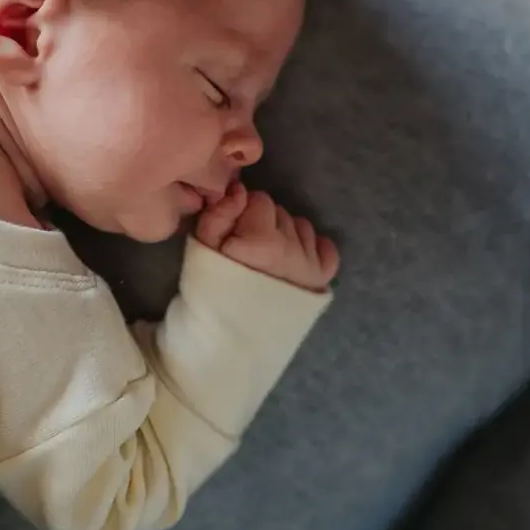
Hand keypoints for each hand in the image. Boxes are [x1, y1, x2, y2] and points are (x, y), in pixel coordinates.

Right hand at [197, 184, 338, 292]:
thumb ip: (218, 214)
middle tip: (247, 247)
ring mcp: (310, 264)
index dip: (243, 212)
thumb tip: (240, 189)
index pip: (259, 199)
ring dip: (286, 234)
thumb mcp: (202, 249)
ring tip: (267, 257)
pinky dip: (314, 248)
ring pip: (301, 227)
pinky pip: (327, 249)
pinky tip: (296, 257)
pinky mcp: (320, 280)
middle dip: (263, 222)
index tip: (234, 231)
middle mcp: (292, 248)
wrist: (227, 340)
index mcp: (263, 239)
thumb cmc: (210, 292)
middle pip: (280, 212)